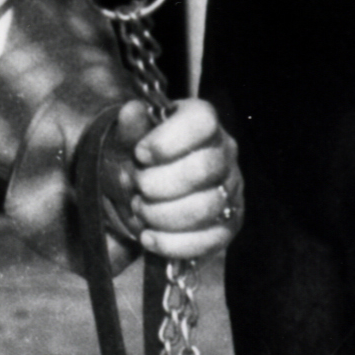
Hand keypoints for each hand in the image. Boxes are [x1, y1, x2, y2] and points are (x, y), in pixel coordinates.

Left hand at [6, 93, 243, 273]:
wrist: (137, 195)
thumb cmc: (135, 160)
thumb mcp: (124, 141)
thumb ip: (130, 128)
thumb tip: (132, 111)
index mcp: (201, 122)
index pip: (202, 120)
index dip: (168, 140)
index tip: (140, 154)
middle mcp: (223, 152)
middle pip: (203, 169)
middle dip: (159, 184)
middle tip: (136, 187)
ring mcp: (230, 190)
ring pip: (206, 207)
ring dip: (162, 214)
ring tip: (139, 210)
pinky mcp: (228, 225)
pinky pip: (209, 240)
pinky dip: (172, 243)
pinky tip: (149, 237)